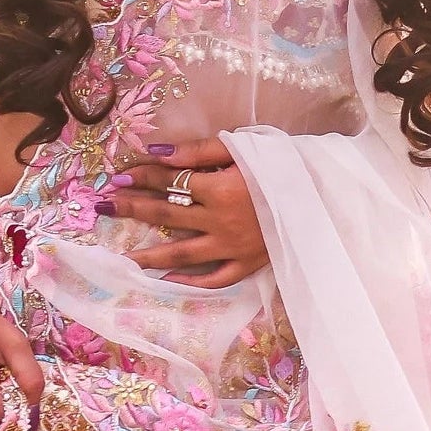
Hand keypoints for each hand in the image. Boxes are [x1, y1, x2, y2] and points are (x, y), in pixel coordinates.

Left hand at [95, 138, 269, 287]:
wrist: (324, 194)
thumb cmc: (282, 164)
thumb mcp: (241, 148)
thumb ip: (197, 150)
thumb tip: (155, 151)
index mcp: (220, 188)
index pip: (170, 182)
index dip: (143, 177)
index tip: (119, 177)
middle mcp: (221, 221)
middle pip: (168, 214)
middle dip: (134, 208)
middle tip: (106, 206)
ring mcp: (233, 247)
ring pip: (183, 253)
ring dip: (151, 252)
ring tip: (125, 256)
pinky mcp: (248, 264)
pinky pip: (214, 279)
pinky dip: (190, 282)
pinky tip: (167, 279)